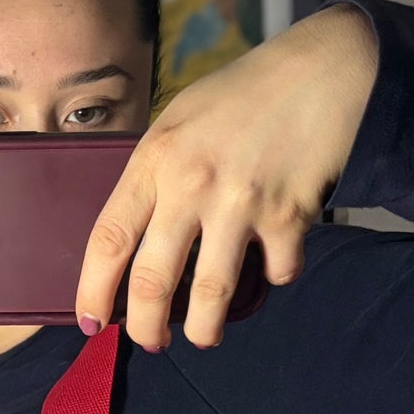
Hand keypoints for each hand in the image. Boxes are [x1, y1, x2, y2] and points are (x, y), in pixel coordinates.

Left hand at [75, 2, 377, 350]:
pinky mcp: (288, 217)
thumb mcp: (178, 121)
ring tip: (204, 337)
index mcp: (155, 159)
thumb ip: (154, 175)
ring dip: (204, 331)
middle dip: (146, 328)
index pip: (108, 240)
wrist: (321, 70)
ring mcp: (241, 204)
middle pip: (152, 283)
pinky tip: (271, 263)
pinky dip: (273, 277)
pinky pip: (275, 274)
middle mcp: (191, 185)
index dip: (93, 291)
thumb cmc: (241, 96)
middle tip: (150, 342)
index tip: (92, 322)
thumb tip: (133, 239)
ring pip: (210, 297)